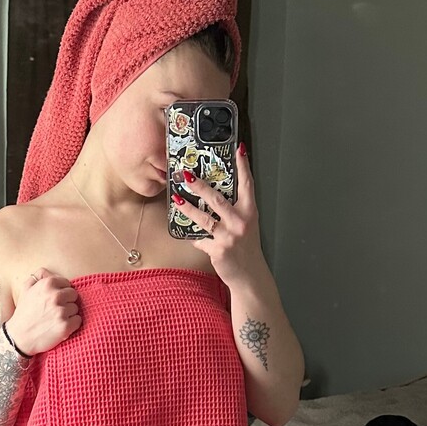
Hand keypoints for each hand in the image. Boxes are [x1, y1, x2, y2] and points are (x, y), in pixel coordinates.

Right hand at [5, 267, 82, 354]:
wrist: (19, 337)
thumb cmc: (24, 313)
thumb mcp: (26, 289)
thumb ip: (38, 276)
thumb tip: (50, 272)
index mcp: (47, 284)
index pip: (67, 284)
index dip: (62, 292)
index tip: (55, 300)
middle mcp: (55, 296)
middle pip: (74, 295)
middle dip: (67, 302)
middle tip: (55, 310)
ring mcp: (61, 311)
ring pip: (76, 308)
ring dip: (69, 314)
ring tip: (55, 319)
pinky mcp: (65, 326)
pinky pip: (78, 321)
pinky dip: (72, 325)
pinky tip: (60, 326)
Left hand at [171, 143, 265, 289]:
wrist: (250, 275)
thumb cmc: (246, 248)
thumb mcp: (246, 225)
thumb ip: (234, 210)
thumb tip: (214, 194)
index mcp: (249, 212)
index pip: (247, 184)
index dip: (243, 166)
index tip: (238, 150)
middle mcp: (240, 222)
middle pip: (218, 199)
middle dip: (200, 186)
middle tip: (187, 175)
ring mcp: (229, 237)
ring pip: (204, 219)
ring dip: (188, 209)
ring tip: (177, 200)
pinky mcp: (218, 250)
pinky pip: (200, 240)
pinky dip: (193, 237)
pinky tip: (185, 233)